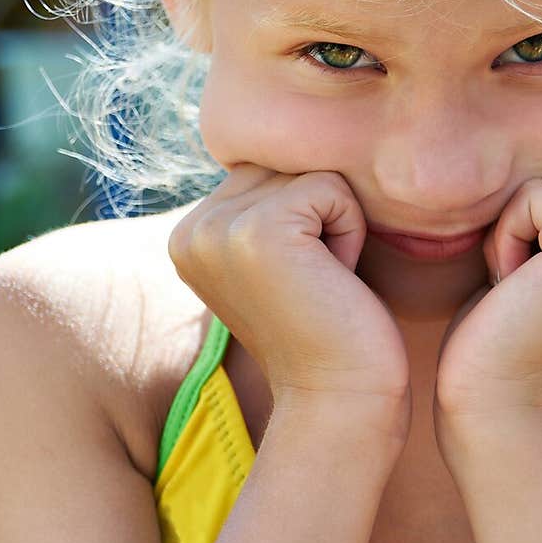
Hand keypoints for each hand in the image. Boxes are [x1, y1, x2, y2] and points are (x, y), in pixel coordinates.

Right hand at [167, 164, 409, 430]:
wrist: (340, 401)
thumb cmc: (330, 330)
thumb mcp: (283, 259)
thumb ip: (267, 204)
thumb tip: (289, 142)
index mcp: (190, 232)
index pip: (270, 170)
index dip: (306, 218)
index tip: (301, 280)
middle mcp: (193, 227)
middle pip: (290, 163)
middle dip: (321, 215)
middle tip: (317, 282)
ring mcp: (219, 228)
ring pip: (313, 172)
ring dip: (338, 224)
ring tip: (324, 280)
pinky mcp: (259, 231)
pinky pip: (332, 188)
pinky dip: (350, 231)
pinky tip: (335, 279)